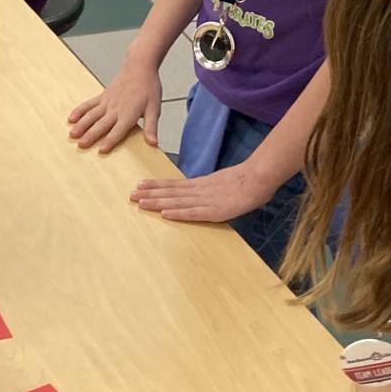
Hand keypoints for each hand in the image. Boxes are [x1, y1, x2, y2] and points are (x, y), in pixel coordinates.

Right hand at [68, 57, 162, 152]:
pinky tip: (71, 118)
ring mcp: (107, 102)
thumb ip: (151, 127)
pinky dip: (79, 111)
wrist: (140, 67)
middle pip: (101, 124)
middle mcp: (115, 109)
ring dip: (81, 125)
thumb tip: (153, 142)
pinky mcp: (102, 96)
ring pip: (91, 115)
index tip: (101, 150)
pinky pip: (88, 104)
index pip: (118, 130)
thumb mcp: (154, 109)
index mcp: (128, 114)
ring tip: (72, 134)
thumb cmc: (148, 87)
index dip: (110, 140)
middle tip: (81, 145)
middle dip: (90, 135)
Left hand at [129, 160, 269, 223]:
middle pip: (171, 192)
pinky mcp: (214, 210)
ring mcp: (206, 200)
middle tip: (131, 195)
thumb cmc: (247, 180)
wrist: (259, 178)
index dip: (156, 186)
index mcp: (202, 184)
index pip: (174, 185)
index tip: (140, 186)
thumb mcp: (224, 183)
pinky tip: (165, 213)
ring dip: (158, 202)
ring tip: (140, 202)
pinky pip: (193, 213)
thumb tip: (204, 192)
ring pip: (177, 201)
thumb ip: (212, 189)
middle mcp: (199, 191)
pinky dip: (178, 213)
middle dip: (150, 194)